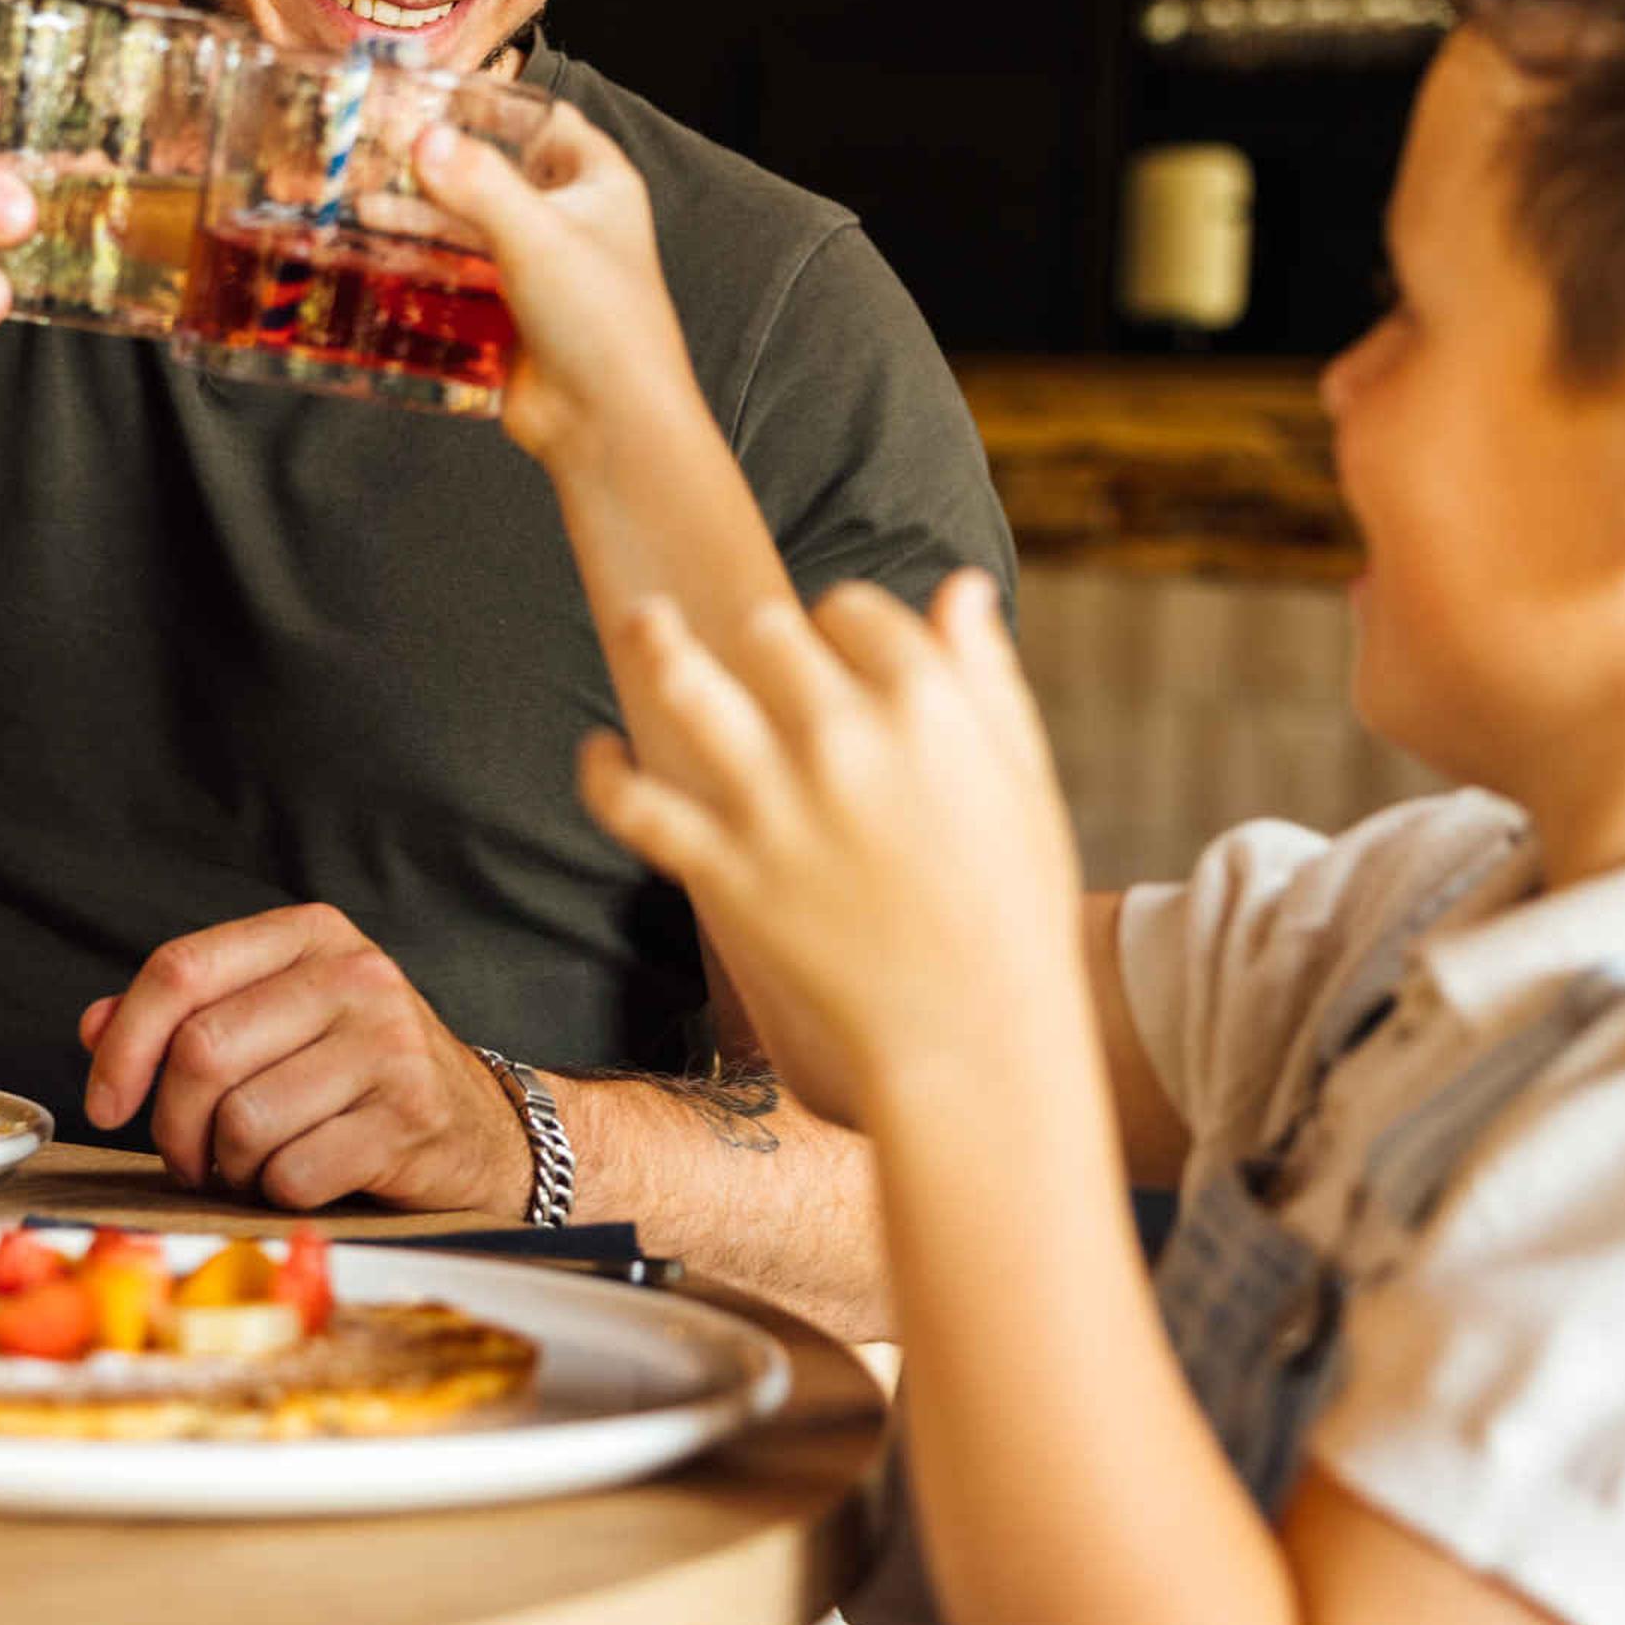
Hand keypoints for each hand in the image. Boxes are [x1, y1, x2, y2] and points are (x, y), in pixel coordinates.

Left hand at [75, 904, 530, 1216]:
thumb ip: (189, 1015)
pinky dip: (276, 1193)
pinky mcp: (409, 1119)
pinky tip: (297, 1181)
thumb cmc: (359, 1073)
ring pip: (242, 1120)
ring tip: (250, 1167)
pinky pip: (293, 1172)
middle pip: (201, 1052)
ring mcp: (389, 1045)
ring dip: (227, 1167)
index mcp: (312, 935)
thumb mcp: (280, 1019)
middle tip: (189, 1156)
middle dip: (174, 1125)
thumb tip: (93, 1025)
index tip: (108, 1104)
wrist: (483, 1130)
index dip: (124, 1044)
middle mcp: (356, 976)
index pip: (180, 969)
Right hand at [412, 107, 698, 472]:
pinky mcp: (509, 313)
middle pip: (497, 172)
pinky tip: (376, 253)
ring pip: (470, 225)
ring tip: (362, 204)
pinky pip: (458, 275)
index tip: (435, 93)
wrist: (607, 425)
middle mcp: (570, 220)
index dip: (495, 104)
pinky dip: (423, 262)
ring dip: (420, 214)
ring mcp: (539, 268)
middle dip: (441, 162)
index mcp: (599, 184)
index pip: (546, 120)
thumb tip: (424, 139)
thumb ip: (478, 181)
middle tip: (380, 148)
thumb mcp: (537, 234)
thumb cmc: (602, 323)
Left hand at [576, 571, 1089, 1124]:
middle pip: (768, 631)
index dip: (841, 621)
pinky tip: (601, 751)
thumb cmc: (1013, 910)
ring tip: (643, 620)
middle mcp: (845, 736)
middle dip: (764, 638)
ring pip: (686, 681)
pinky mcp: (724, 870)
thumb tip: (959, 583)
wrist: (974, 1040)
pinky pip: (636, 803)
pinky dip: (604, 772)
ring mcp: (776, 803)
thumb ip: (985, 675)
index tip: (837, 646)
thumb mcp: (1022, 780)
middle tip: (762, 660)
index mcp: (929, 705)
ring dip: (657, 640)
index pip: (853, 608)